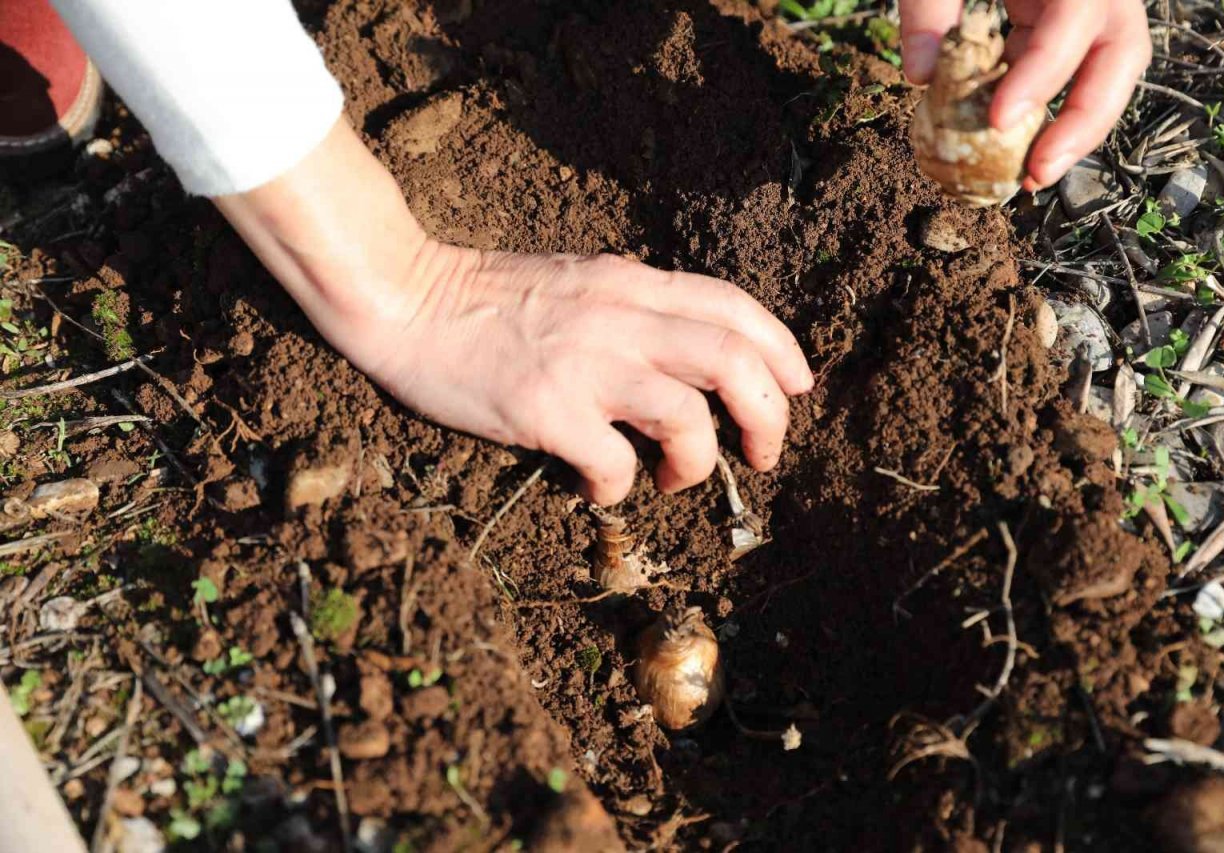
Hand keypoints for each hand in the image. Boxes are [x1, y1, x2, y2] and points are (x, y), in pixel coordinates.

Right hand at [215, 119, 812, 505]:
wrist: (406, 298)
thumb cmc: (489, 296)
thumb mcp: (579, 282)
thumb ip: (634, 310)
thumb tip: (683, 363)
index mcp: (631, 285)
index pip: (734, 307)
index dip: (781, 352)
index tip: (795, 389)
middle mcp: (620, 319)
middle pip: (734, 363)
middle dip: (769, 419)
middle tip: (760, 456)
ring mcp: (585, 365)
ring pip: (688, 419)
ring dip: (697, 464)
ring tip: (672, 480)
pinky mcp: (545, 409)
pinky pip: (615, 465)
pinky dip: (621, 488)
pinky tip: (598, 486)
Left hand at [900, 0, 1150, 188]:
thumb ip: (928, 6)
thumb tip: (923, 78)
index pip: (1077, 14)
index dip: (1044, 70)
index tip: (1000, 120)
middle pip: (1122, 51)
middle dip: (1083, 119)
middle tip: (1035, 173)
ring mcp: (1089, 2)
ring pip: (1111, 68)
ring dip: (1075, 127)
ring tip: (1030, 175)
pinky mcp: (1066, 19)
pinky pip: (1076, 68)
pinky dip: (1049, 108)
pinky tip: (1014, 145)